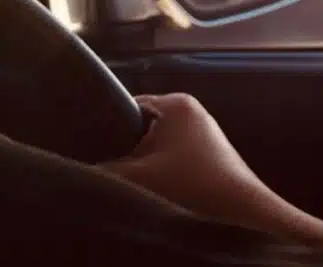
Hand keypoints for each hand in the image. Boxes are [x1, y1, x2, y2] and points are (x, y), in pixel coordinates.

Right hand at [100, 93, 322, 249]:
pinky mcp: (209, 156)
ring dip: (144, 167)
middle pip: (138, 129)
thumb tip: (73, 170)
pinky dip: (161, 175)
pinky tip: (154, 193)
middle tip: (113, 174)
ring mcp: (202, 133)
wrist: (250, 219)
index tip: (95, 153)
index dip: (107, 131)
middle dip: (126, 151)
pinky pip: (170, 159)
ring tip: (135, 185)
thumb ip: (101, 172)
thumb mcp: (137, 180)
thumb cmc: (197, 190)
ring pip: (154, 147)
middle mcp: (191, 110)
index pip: (124, 107)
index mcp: (176, 103)